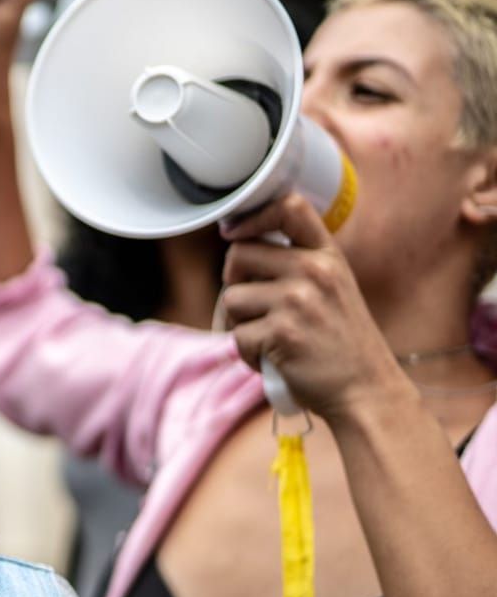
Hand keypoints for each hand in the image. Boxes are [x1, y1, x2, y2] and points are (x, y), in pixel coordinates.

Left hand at [217, 194, 403, 422]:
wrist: (366, 389)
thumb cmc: (340, 342)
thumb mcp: (332, 288)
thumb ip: (296, 264)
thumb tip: (237, 246)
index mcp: (327, 255)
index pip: (289, 207)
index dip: (252, 215)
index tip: (233, 233)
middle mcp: (314, 270)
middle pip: (238, 254)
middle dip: (235, 283)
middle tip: (255, 309)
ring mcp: (298, 300)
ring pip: (231, 299)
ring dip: (240, 324)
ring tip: (272, 340)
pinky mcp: (281, 333)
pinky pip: (237, 336)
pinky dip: (248, 354)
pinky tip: (275, 360)